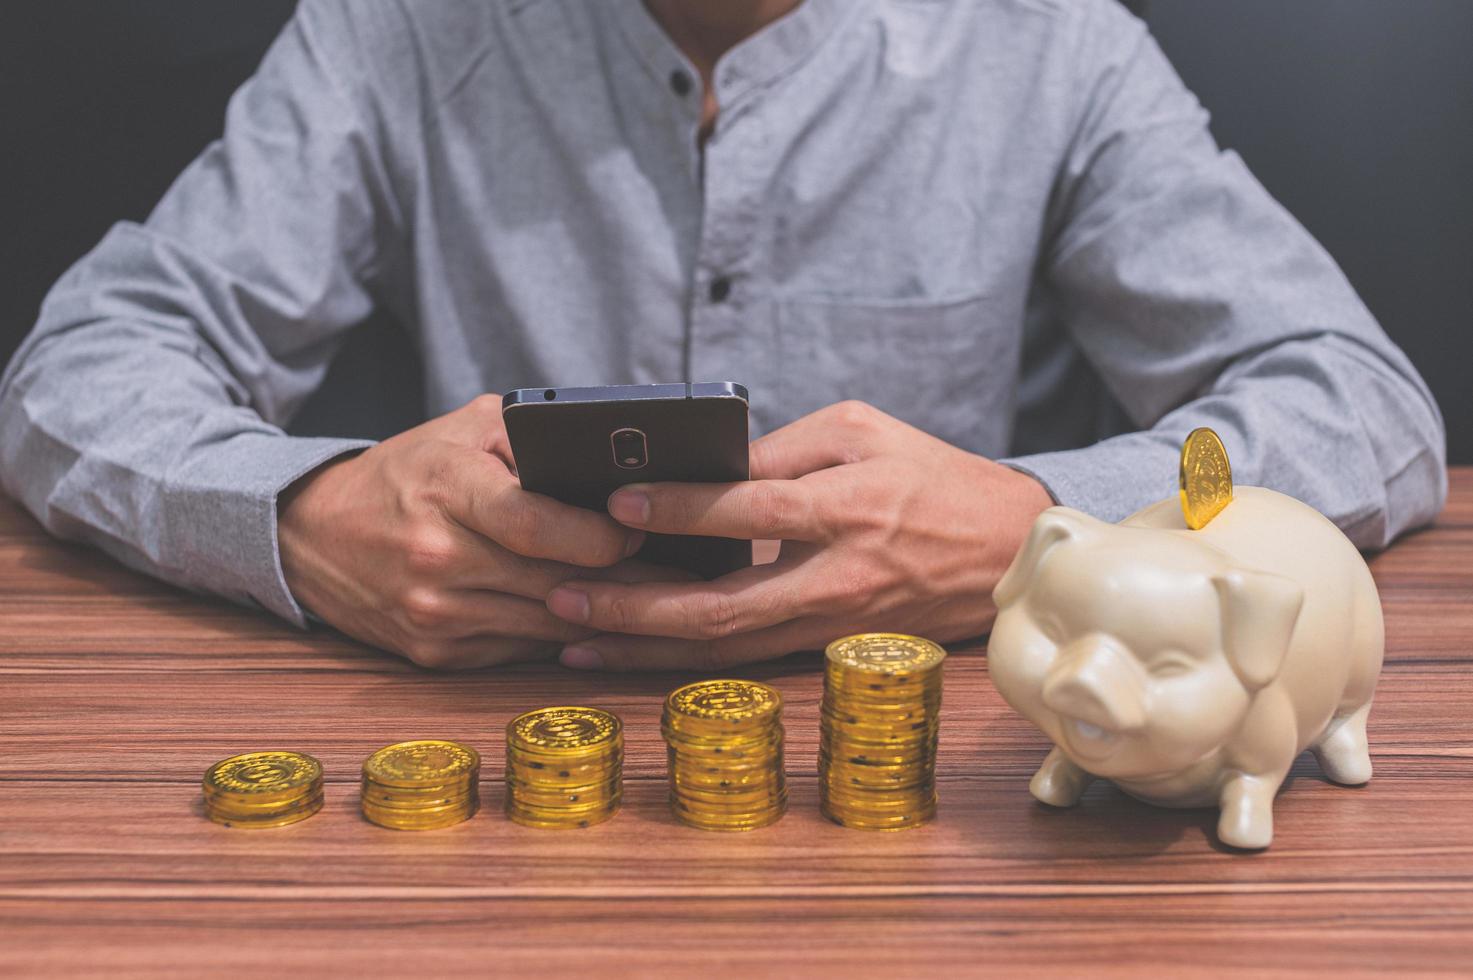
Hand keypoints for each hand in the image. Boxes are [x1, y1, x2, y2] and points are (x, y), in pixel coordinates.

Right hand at [278, 394, 673, 668]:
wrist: (312, 535)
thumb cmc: (407, 472)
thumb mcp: (464, 429)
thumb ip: (535, 436)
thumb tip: (615, 460)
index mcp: (446, 491)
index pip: (538, 525)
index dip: (600, 534)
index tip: (638, 529)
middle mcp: (437, 558)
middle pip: (555, 581)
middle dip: (627, 581)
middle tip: (682, 574)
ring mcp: (435, 614)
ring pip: (548, 625)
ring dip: (607, 617)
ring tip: (660, 601)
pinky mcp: (435, 655)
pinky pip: (521, 650)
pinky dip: (563, 638)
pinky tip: (602, 624)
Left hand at [545, 400, 1054, 670]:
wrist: (1008, 554)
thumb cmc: (933, 477)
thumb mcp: (864, 432)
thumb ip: (781, 449)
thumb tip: (701, 468)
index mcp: (846, 508)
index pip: (748, 510)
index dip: (678, 508)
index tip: (614, 502)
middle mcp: (836, 577)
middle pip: (722, 606)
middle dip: (634, 608)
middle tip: (563, 598)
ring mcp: (833, 624)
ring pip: (726, 649)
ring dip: (645, 648)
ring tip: (573, 639)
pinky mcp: (830, 649)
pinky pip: (746, 658)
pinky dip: (685, 658)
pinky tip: (633, 652)